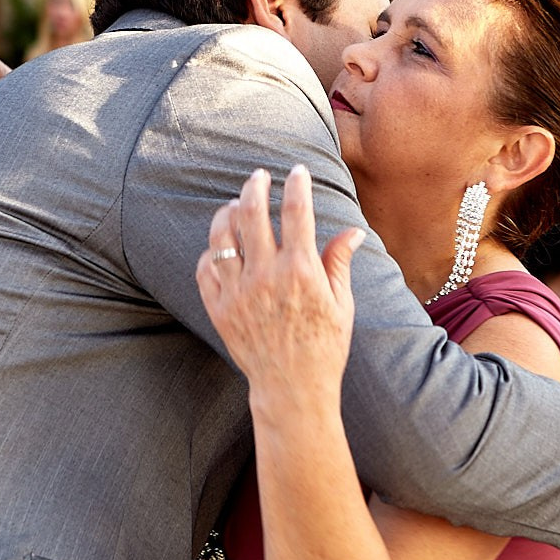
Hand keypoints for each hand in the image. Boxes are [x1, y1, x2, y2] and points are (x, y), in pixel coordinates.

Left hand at [194, 167, 365, 411]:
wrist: (291, 388)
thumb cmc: (324, 346)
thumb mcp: (341, 304)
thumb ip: (340, 262)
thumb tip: (354, 231)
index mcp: (301, 271)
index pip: (296, 212)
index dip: (297, 185)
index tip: (297, 171)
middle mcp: (266, 276)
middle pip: (251, 213)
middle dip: (254, 186)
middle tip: (258, 176)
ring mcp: (238, 292)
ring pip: (221, 236)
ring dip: (227, 213)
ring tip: (234, 206)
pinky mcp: (220, 309)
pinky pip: (205, 268)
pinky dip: (210, 251)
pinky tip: (220, 246)